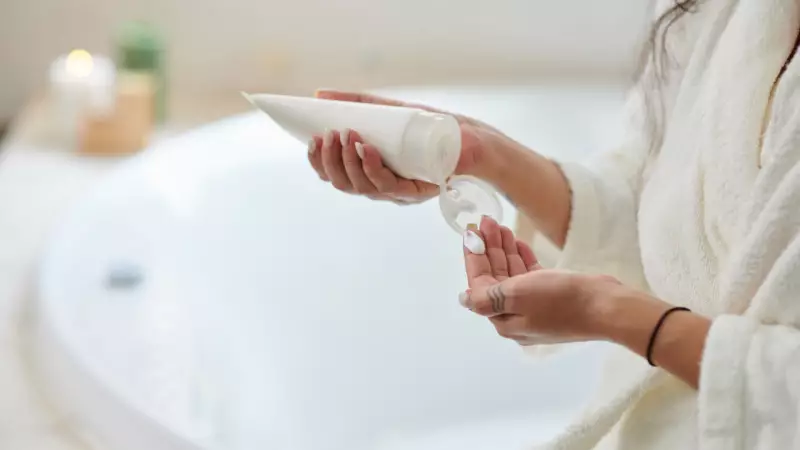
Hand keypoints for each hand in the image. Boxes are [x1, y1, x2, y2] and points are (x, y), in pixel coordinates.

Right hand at [307, 89, 512, 204]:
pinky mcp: (417, 190)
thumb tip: (319, 94)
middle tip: (329, 134)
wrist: (469, 138)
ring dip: (348, 162)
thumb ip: (358, 104)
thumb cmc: (430, 127)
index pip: (335, 176)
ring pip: (362, 187)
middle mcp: (381, 186)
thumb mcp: (390, 110)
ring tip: (345, 135)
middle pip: (344, 184)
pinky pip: (388, 185)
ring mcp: (398, 192)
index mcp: (370, 172)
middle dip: (331, 160)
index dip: (318, 163)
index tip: (312, 139)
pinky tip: (367, 149)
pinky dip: (372, 167)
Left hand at [460, 216, 623, 344]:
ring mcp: (535, 308)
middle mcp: (517, 316)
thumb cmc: (561, 299)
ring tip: (499, 226)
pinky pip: (530, 276)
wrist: (606, 306)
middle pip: (495, 278)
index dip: (473, 256)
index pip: (480, 284)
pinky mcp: (553, 298)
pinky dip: (523, 259)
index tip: (470, 232)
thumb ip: (487, 296)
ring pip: (512, 275)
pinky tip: (519, 242)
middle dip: (489, 249)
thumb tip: (463, 299)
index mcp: (504, 319)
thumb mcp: (517, 295)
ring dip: (505, 251)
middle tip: (486, 221)